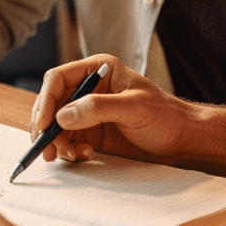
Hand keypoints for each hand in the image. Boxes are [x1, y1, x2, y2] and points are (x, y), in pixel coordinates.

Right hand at [31, 54, 193, 164]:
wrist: (182, 141)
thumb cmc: (165, 117)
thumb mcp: (134, 108)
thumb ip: (98, 108)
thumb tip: (62, 116)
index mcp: (97, 70)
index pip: (58, 79)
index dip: (46, 101)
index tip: (43, 125)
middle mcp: (88, 88)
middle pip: (51, 103)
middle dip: (46, 127)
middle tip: (49, 149)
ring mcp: (87, 111)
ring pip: (55, 125)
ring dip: (56, 142)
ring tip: (70, 155)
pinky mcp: (90, 132)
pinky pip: (67, 140)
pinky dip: (68, 150)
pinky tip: (84, 155)